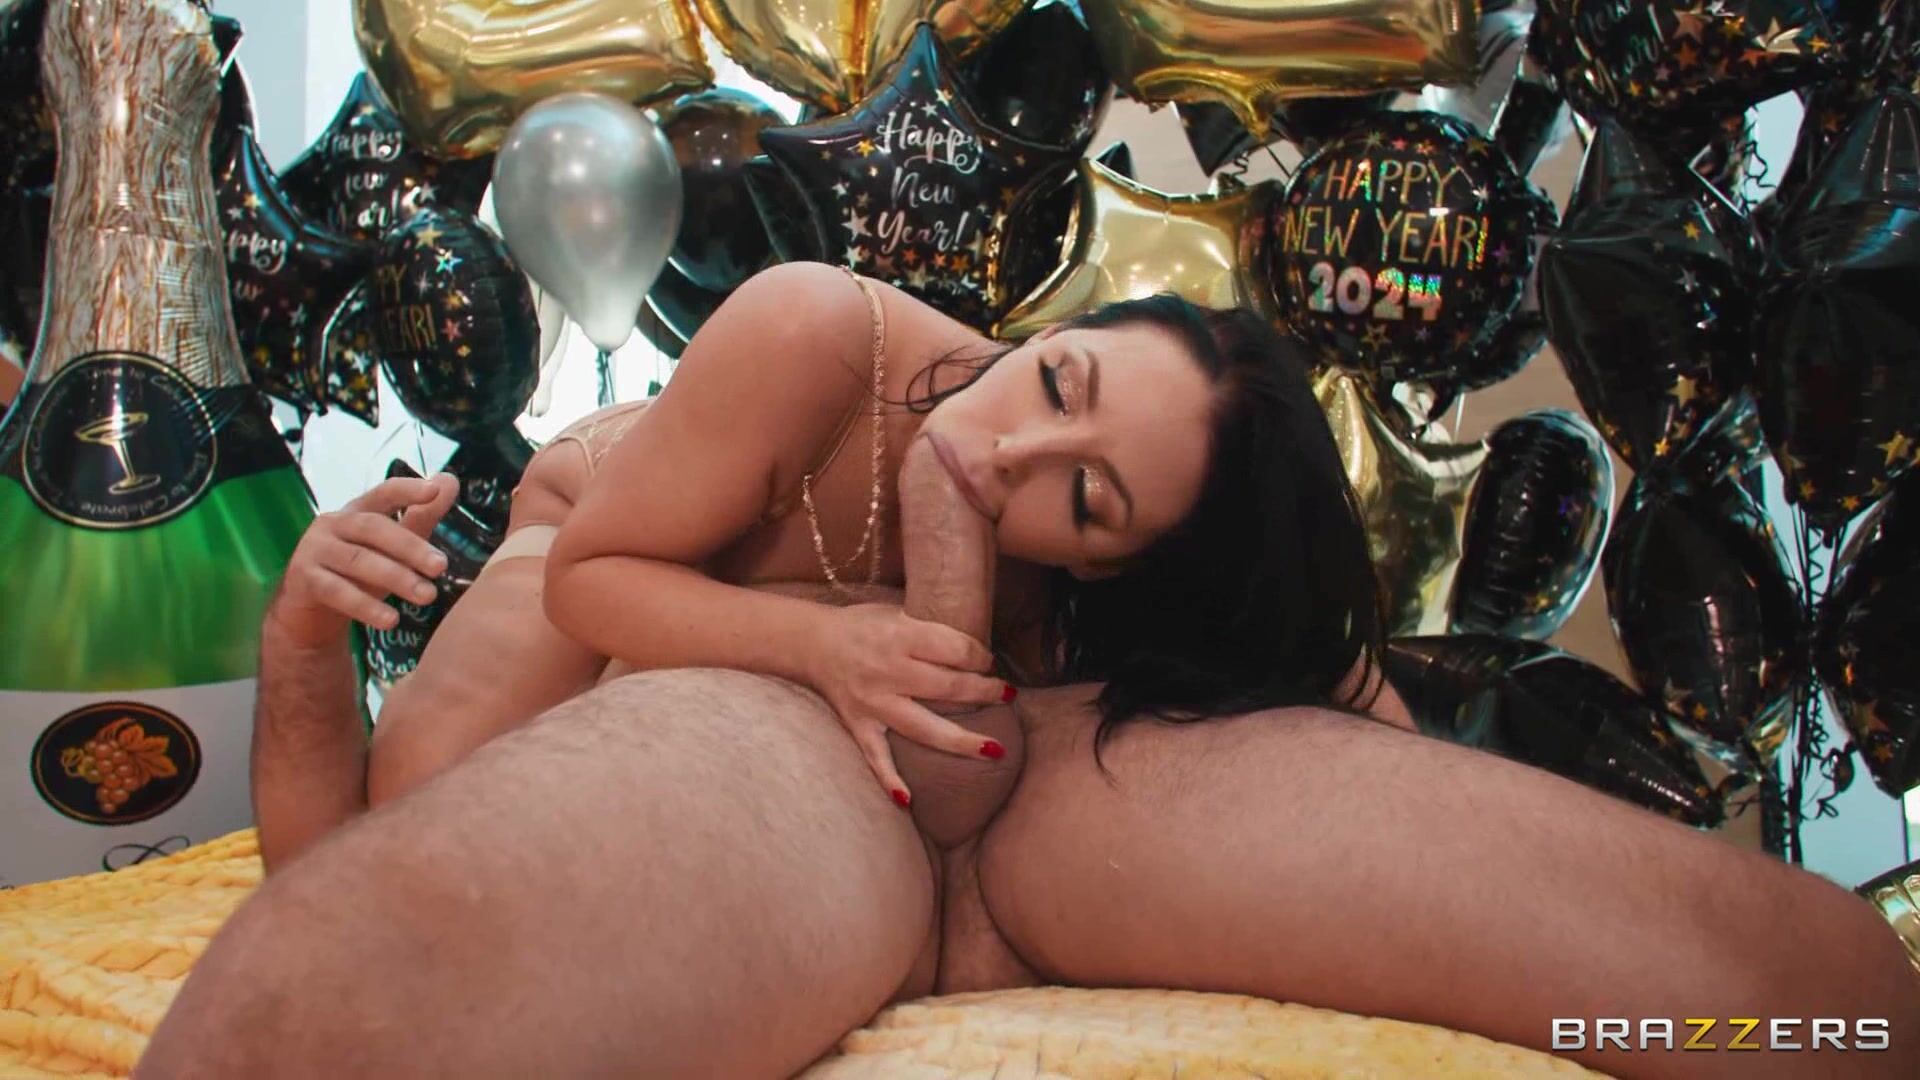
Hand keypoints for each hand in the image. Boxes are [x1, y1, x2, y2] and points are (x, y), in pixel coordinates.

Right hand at [266, 473, 459, 649]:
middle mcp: (333, 524)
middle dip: (410, 546)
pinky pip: (337, 591)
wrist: (310, 614)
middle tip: (441, 566)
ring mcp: (315, 550)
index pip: (384, 493)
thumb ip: (420, 517)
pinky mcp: (304, 579)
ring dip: (396, 578)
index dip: (408, 490)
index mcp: (357, 511)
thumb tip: (449, 481)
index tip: (434, 490)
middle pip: (373, 528)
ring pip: (358, 561)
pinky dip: (365, 606)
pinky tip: (390, 620)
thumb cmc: (357, 574)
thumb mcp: (391, 547)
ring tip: (427, 596)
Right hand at [807, 602, 1012, 803]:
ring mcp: (873, 703)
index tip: (989, 662)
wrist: (812, 643)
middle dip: (984, 691)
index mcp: (900, 636)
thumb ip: (930, 629)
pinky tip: (908, 800)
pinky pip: (876, 757)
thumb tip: (976, 649)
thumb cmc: (862, 626)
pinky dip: (889, 779)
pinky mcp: (859, 725)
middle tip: (1006, 695)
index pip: (954, 650)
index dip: (980, 657)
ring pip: (924, 728)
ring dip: (962, 741)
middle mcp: (888, 671)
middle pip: (948, 688)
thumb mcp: (896, 613)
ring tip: (995, 749)